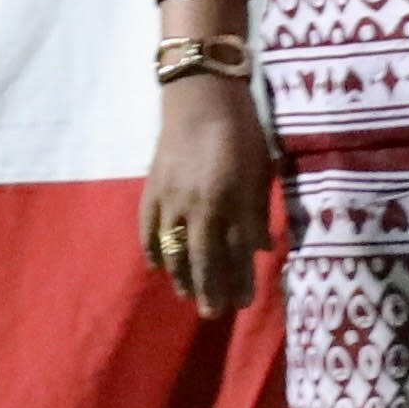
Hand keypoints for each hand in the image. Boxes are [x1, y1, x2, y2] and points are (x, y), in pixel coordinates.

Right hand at [141, 49, 281, 316]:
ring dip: (180, 276)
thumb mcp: (260, 170)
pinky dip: (152, 249)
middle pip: (201, 259)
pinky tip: (158, 265)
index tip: (243, 303)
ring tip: (188, 294)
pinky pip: (148, 228)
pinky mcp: (152, 188)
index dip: (237, 281)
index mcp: (228, 200)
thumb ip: (257, 212)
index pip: (233, 253)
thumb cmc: (241, 130)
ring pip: (172, 249)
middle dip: (208, 290)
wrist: (200, 95)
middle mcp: (197, 206)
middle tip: (213, 313)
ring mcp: (170, 199)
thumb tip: (259, 249)